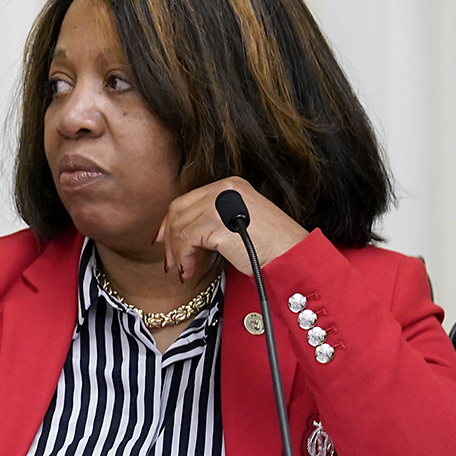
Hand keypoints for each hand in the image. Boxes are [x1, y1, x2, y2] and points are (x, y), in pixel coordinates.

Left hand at [157, 177, 308, 278]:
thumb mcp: (238, 221)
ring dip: (176, 253)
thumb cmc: (270, 244)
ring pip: (178, 227)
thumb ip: (213, 218)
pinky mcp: (215, 223)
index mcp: (230, 185)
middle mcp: (223, 189)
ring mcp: (218, 204)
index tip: (164, 241)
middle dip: (169, 238)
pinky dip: (183, 258)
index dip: (170, 222)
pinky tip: (189, 270)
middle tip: (169, 261)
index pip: (187, 200)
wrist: (291, 254)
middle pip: (178, 210)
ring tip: (183, 269)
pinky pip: (185, 241)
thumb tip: (182, 232)